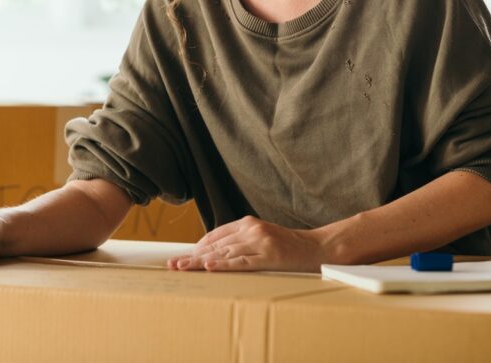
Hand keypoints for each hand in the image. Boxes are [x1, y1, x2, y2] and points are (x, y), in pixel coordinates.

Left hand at [167, 215, 325, 272]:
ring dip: (201, 263)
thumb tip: (213, 253)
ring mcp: (260, 242)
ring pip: (224, 253)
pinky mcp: (269, 256)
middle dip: (193, 256)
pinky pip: (242, 262)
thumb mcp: (261, 236)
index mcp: (247, 223)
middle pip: (216, 245)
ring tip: (184, 269)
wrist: (317, 248)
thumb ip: (240, 241)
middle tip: (174, 264)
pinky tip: (210, 268)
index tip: (183, 257)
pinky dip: (224, 265)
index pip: (215, 235)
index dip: (197, 247)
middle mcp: (251, 229)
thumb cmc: (287, 245)